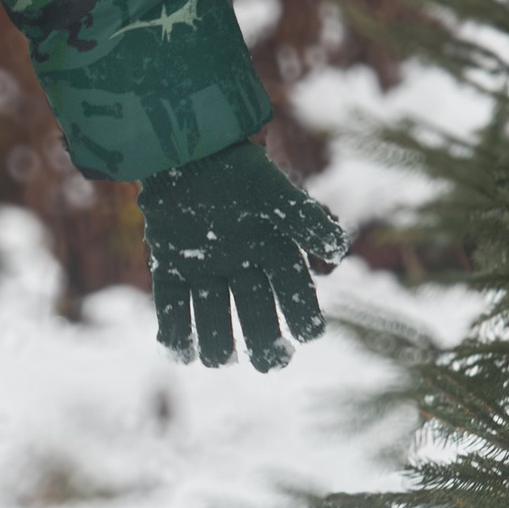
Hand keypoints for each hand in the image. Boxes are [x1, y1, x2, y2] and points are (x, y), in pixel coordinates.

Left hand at [141, 139, 345, 372]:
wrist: (186, 146)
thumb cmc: (236, 167)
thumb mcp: (274, 191)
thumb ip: (305, 219)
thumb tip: (337, 252)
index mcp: (274, 250)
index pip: (295, 293)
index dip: (304, 316)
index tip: (309, 335)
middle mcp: (242, 266)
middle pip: (256, 316)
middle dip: (264, 343)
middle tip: (269, 361)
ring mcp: (205, 269)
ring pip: (213, 319)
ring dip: (217, 343)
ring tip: (219, 359)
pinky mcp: (170, 266)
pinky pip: (172, 307)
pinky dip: (175, 332)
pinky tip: (180, 352)